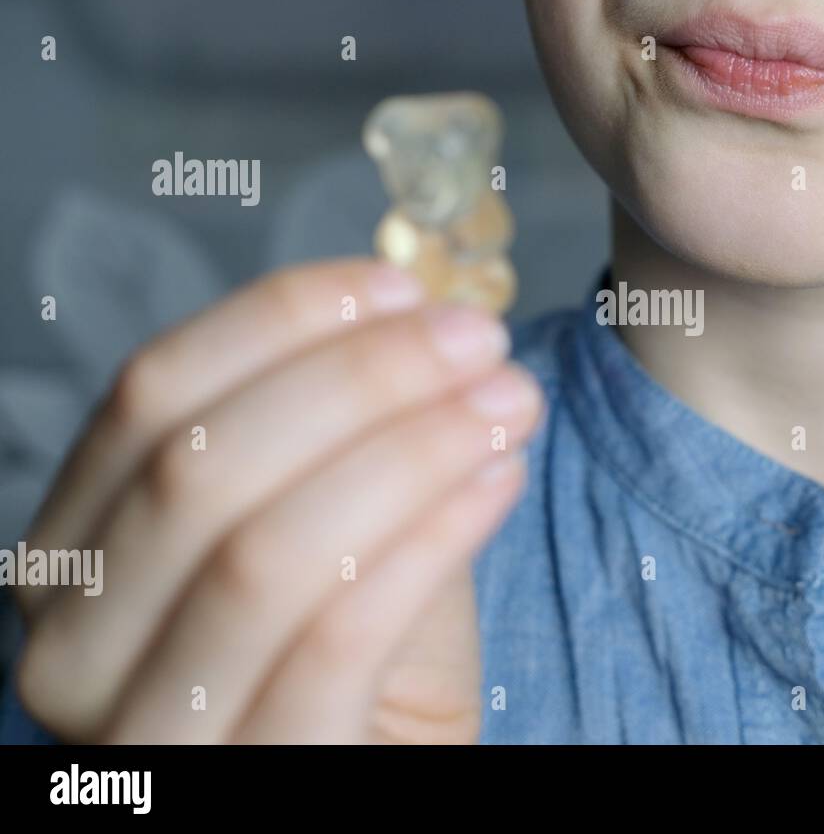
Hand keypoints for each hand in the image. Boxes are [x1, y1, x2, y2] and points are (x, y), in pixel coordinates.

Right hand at [13, 258, 542, 742]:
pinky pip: (337, 640)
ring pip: (262, 553)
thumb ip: (343, 434)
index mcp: (73, 555)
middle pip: (199, 465)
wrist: (381, 771)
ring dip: (407, 452)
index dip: (281, 320)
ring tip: (508, 405)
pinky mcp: (257, 784)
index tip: (401, 285)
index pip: (151, 394)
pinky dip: (428, 542)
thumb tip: (423, 316)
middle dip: (359, 378)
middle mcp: (71, 649)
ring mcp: (151, 735)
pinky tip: (499, 482)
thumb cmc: (361, 657)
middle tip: (478, 339)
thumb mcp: (337, 527)